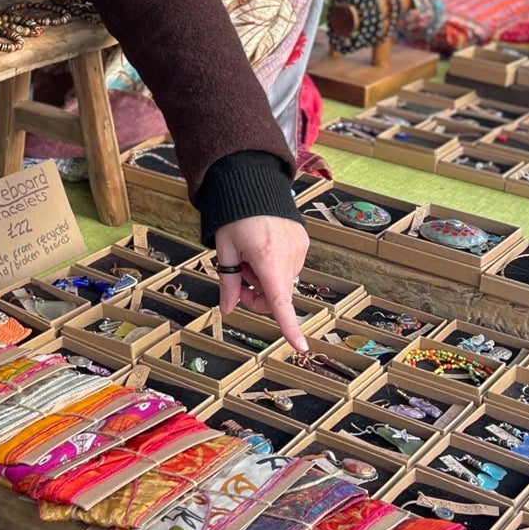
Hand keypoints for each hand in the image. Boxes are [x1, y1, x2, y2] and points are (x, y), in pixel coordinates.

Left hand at [215, 214, 309, 351]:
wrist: (254, 183)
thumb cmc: (235, 215)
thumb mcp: (224, 249)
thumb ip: (227, 282)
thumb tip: (227, 309)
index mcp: (267, 257)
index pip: (280, 301)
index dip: (289, 326)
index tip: (300, 346)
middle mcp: (289, 254)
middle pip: (277, 295)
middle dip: (257, 296)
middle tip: (238, 280)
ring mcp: (299, 248)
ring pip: (282, 281)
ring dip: (265, 279)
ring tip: (250, 255)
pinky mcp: (303, 242)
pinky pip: (289, 266)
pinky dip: (275, 266)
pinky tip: (263, 247)